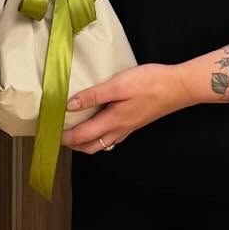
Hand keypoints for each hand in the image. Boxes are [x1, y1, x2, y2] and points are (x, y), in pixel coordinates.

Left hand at [62, 63, 193, 153]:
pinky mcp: (134, 122)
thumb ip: (94, 95)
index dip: (64, 137)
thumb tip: (70, 105)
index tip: (48, 134)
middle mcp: (119, 130)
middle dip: (72, 144)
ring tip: (72, 132)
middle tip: (57, 136)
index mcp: (113, 121)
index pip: (82, 136)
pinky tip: (96, 125)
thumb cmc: (151, 83)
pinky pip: (111, 137)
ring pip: (101, 143)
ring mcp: (128, 128)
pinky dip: (98, 136)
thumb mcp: (119, 85)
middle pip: (90, 146)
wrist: (180, 87)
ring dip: (84, 142)